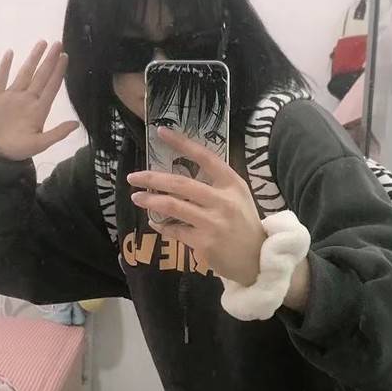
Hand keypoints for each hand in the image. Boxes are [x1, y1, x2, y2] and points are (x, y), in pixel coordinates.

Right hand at [0, 41, 78, 160]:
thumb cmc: (18, 149)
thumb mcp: (39, 144)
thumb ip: (57, 133)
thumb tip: (76, 124)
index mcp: (39, 110)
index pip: (51, 86)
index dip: (58, 72)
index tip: (65, 57)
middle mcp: (28, 99)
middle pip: (41, 76)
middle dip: (49, 60)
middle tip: (58, 43)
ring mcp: (12, 96)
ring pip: (25, 73)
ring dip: (33, 58)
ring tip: (41, 43)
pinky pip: (1, 78)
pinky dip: (5, 66)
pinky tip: (10, 53)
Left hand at [128, 129, 265, 285]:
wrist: (258, 258)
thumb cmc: (244, 225)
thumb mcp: (238, 197)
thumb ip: (215, 185)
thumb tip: (180, 176)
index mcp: (232, 183)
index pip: (205, 156)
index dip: (182, 142)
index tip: (160, 131)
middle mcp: (223, 200)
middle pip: (180, 183)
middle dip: (152, 178)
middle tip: (133, 177)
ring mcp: (214, 222)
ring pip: (172, 206)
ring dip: (150, 200)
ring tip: (136, 198)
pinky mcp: (204, 243)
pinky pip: (175, 230)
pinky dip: (161, 225)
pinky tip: (155, 222)